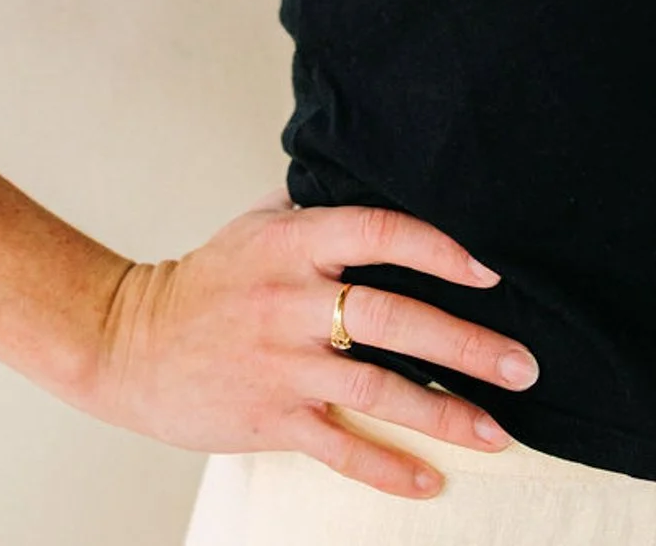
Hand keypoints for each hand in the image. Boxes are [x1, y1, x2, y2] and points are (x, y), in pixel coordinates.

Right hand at [77, 184, 539, 496]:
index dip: (441, 248)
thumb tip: (388, 173)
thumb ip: (321, 205)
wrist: (131, 342)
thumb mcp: (260, 223)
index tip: (491, 272)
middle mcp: (291, 300)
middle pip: (393, 317)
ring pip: (377, 388)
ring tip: (500, 433)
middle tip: (524, 366)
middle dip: (467, 345)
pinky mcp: (269, 419)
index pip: (381, 230)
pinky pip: (340, 448)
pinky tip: (433, 482)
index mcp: (294, 242)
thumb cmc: (209, 277)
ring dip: (446, 414)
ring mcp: (281, 363)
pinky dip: (390, 468)